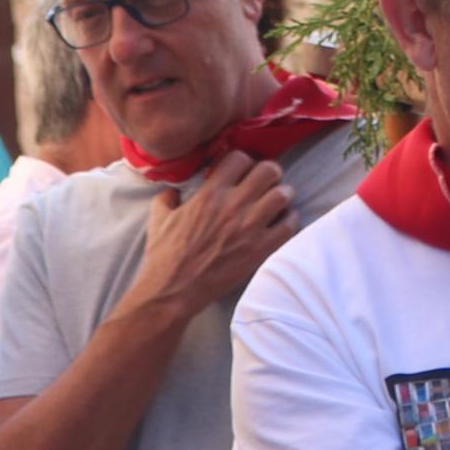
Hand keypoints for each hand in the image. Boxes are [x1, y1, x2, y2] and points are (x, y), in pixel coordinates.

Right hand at [126, 156, 297, 321]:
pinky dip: (289, 220)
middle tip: (265, 183)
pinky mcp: (261, 249)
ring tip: (277, 201)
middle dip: (269, 173)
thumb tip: (174, 191)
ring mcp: (250, 227)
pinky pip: (290, 224)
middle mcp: (233, 205)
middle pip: (269, 170)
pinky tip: (281, 223)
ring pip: (284, 194)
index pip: (239, 157)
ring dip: (283, 194)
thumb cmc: (164, 256)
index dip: (242, 162)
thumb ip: (168, 198)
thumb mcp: (159, 218)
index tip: (241, 171)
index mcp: (209, 193)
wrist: (173, 291)